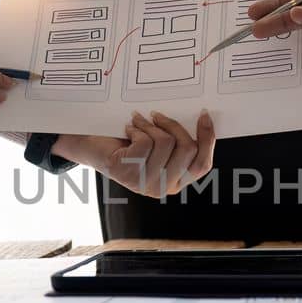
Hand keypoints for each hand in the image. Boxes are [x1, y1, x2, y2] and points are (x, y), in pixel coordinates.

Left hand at [55, 110, 215, 197]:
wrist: (94, 148)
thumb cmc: (128, 143)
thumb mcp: (160, 146)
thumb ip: (179, 142)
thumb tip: (202, 119)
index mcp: (176, 182)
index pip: (202, 165)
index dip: (207, 139)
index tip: (203, 114)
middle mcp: (163, 188)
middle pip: (188, 149)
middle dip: (174, 125)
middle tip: (157, 115)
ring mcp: (146, 184)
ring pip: (166, 142)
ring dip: (150, 125)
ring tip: (138, 122)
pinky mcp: (129, 174)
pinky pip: (145, 142)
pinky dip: (137, 129)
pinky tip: (128, 130)